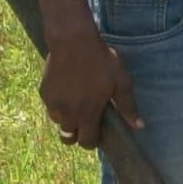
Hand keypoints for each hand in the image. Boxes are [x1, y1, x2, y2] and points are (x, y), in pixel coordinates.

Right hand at [41, 23, 139, 147]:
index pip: (86, 142)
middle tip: (88, 121)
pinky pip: (51, 107)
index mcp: (87, 113)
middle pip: (68, 137)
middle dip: (78, 134)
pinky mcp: (44, 93)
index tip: (99, 133)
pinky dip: (59, 106)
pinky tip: (70, 93)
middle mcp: (67, 113)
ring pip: (58, 123)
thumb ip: (128, 107)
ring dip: (68, 120)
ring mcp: (53, 103)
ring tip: (80, 105)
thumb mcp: (121, 83)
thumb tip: (138, 127)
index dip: (93, 141)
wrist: (74, 42)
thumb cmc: (102, 62)